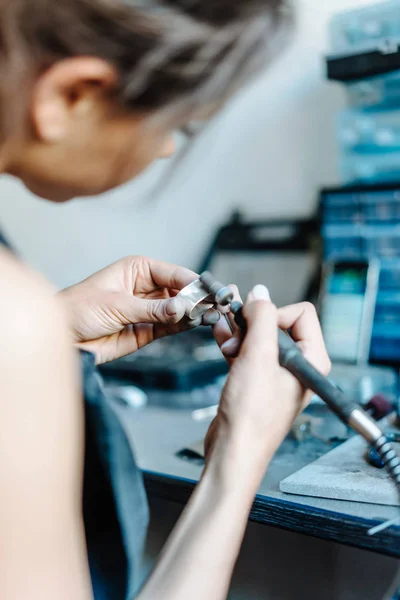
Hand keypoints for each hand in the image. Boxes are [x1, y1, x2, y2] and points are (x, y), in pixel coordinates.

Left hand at [59, 256, 219, 364]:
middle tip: (215, 306)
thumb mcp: (117, 305)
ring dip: (195, 313)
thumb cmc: (78, 309)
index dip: (193, 282)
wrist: (63, 338)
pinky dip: (185, 325)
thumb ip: (152, 309)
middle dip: (197, 298)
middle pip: (181, 291)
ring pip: (179, 309)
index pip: (174, 273)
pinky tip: (197, 323)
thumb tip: (181, 308)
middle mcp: (146, 287)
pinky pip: (172, 326)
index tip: (210, 291)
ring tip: (211, 316)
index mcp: (138, 269)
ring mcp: (148, 309)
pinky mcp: (147, 330)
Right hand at [205, 286, 330, 483]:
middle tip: (235, 331)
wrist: (233, 449)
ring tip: (225, 339)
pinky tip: (220, 338)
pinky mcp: (257, 381)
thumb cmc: (251, 415)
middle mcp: (297, 366)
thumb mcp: (258, 355)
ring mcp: (276, 374)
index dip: (274, 312)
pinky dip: (234, 343)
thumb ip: (261, 318)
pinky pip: (247, 352)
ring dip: (240, 333)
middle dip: (253, 324)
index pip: (301, 314)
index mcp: (311, 359)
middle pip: (277, 323)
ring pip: (259, 337)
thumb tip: (260, 294)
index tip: (253, 321)